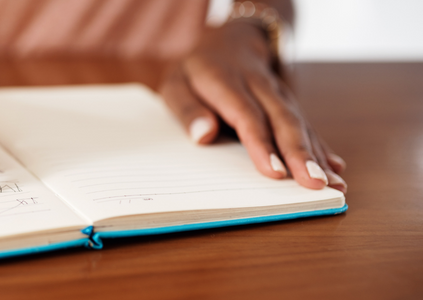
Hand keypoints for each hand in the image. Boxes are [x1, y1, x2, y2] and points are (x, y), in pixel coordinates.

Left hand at [159, 22, 346, 192]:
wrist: (230, 42)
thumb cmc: (196, 73)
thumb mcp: (176, 84)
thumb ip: (186, 109)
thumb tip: (202, 135)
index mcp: (225, 80)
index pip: (246, 115)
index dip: (261, 144)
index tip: (275, 173)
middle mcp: (258, 85)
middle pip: (282, 119)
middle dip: (300, 153)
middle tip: (313, 183)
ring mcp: (278, 93)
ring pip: (299, 123)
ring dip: (317, 155)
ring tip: (332, 184)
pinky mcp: (289, 102)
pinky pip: (306, 124)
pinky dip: (322, 146)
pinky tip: (335, 168)